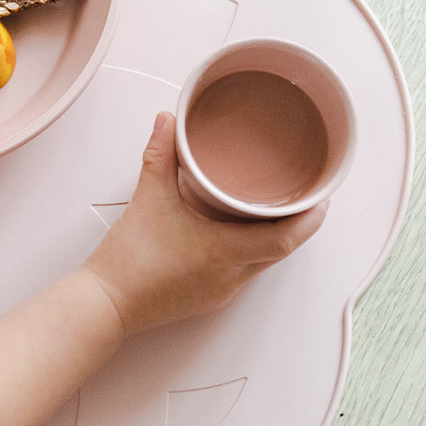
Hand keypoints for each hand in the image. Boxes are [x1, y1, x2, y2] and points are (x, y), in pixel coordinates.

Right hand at [84, 111, 327, 333]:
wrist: (105, 303)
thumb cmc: (128, 260)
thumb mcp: (147, 198)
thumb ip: (160, 155)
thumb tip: (167, 122)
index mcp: (225, 251)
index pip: (288, 238)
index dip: (311, 217)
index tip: (321, 195)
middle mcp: (232, 276)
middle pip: (281, 250)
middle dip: (295, 222)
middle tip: (298, 192)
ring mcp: (221, 292)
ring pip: (262, 262)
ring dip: (270, 237)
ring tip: (267, 207)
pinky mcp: (208, 299)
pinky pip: (242, 273)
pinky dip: (247, 251)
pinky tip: (232, 233)